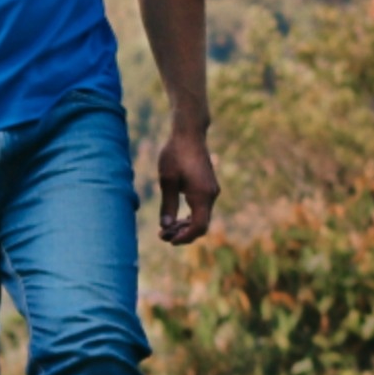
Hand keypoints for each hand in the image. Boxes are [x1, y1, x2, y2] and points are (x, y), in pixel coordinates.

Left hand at [156, 129, 219, 245]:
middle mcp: (211, 195)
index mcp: (202, 194)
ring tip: (166, 228)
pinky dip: (190, 216)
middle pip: (202, 225)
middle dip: (183, 234)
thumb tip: (166, 226)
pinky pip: (202, 208)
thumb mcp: (167, 180)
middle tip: (162, 235)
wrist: (189, 134)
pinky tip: (177, 218)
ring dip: (186, 226)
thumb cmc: (175, 154)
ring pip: (202, 217)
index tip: (168, 240)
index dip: (185, 237)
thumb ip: (168, 205)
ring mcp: (211, 191)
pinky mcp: (208, 187)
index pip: (199, 226)